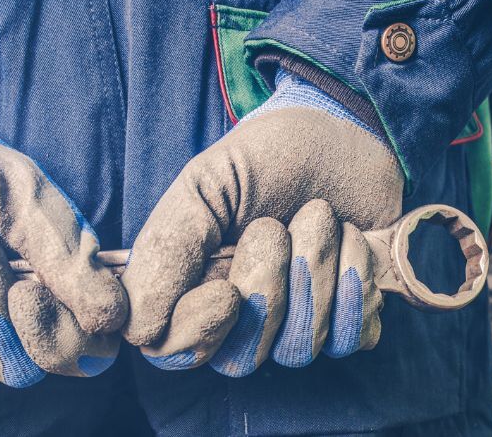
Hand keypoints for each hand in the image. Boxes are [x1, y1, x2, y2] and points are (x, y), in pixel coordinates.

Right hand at [122, 70, 396, 375]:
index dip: (197, 333)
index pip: (171, 351)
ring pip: (299, 350)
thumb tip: (136, 325)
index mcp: (191, 287)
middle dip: (266, 292)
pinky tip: (352, 238)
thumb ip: (166, 248)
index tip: (226, 291)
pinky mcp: (350, 319)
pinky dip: (355, 284)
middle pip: (239, 359)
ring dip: (313, 274)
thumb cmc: (266, 158)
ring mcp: (297, 324)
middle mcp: (240, 319)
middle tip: (273, 227)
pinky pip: (351, 339)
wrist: (342, 131)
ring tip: (319, 216)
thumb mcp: (204, 185)